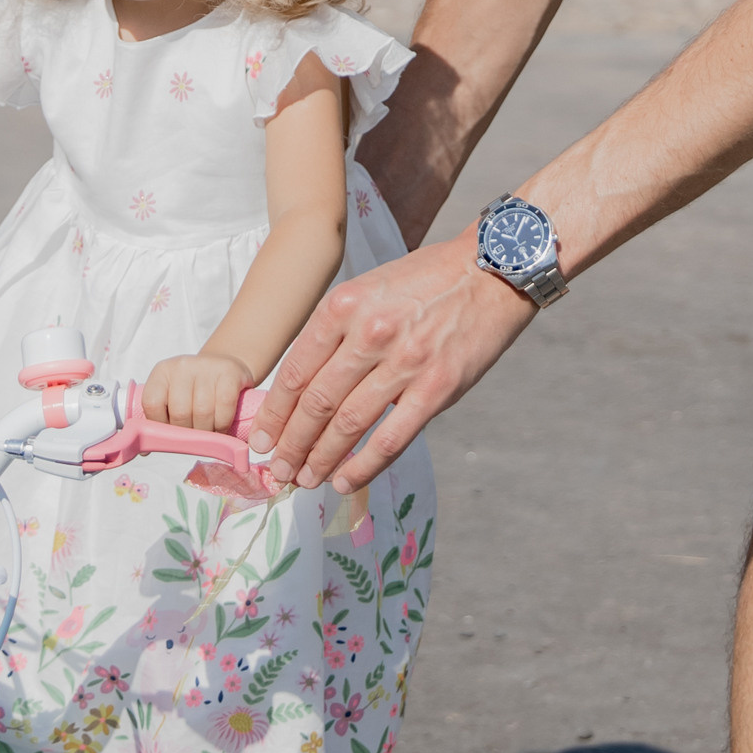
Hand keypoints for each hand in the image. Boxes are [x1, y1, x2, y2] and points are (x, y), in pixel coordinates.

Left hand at [139, 352, 254, 434]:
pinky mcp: (230, 372)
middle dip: (187, 433)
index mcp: (162, 372)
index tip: (170, 434)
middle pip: (179, 412)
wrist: (225, 366)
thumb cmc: (196, 389)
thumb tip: (144, 450)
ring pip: (202, 411)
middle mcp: (182, 366)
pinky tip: (221, 428)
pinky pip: (224, 406)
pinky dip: (222, 424)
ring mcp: (206, 367)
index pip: (152, 403)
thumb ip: (159, 417)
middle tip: (194, 439)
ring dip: (206, 433)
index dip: (160, 425)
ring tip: (208, 436)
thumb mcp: (173, 395)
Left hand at [252, 231, 532, 489]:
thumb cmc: (426, 281)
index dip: (274, 413)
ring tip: (304, 480)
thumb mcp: (368, 289)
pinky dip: (362, 466)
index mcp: (344, 305)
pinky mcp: (437, 388)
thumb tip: (304, 386)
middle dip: (291, 444)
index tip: (261, 439)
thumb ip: (337, 332)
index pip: (296, 371)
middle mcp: (369, 333)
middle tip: (276, 469)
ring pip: (347, 424)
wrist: (492, 272)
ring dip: (320, 459)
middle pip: (316, 403)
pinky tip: (344, 481)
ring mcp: (404, 362)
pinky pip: (390, 438)